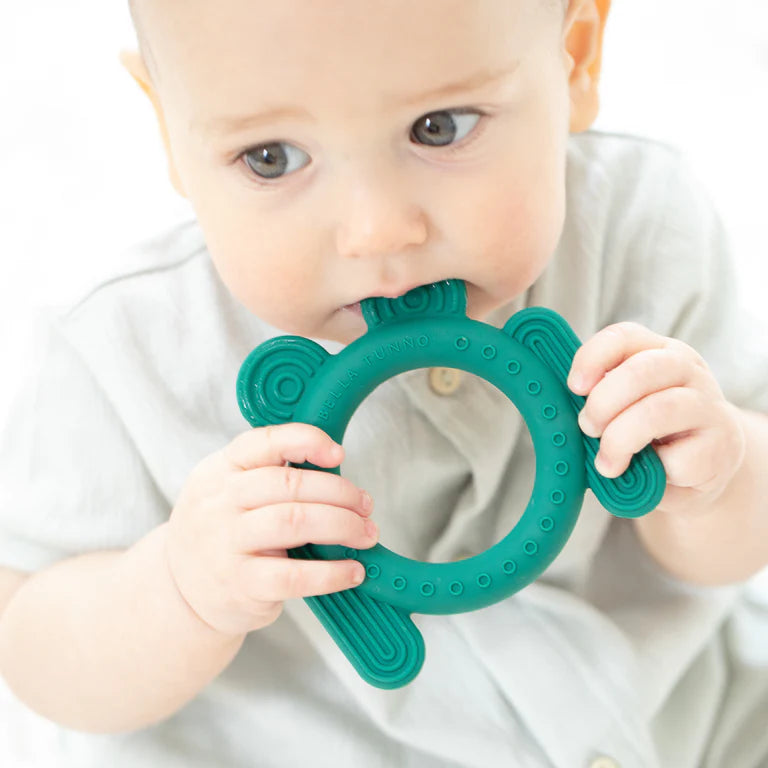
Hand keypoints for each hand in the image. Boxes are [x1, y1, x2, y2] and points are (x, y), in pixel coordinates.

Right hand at [165, 423, 377, 636]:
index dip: (306, 441)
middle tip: (365, 505)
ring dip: (343, 526)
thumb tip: (334, 466)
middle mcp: (219, 503)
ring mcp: (226, 544)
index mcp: (219, 470)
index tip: (338, 453)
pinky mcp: (240, 585)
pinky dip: (332, 573)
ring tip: (366, 534)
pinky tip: (352, 571)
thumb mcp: (227, 491)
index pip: (263, 442)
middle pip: (289, 483)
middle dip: (339, 491)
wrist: (179, 593)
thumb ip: (269, 474)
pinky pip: (295, 576)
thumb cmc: (221, 533)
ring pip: (295, 522)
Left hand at [567, 321, 745, 513]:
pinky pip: (678, 457)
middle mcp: (687, 370)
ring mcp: (708, 406)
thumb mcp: (620, 410)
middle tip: (587, 429)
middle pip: (640, 371)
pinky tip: (648, 477)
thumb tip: (559, 409)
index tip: (574, 387)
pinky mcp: (721, 446)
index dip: (592, 358)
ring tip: (607, 463)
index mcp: (657, 351)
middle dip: (602, 404)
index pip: (623, 337)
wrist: (699, 471)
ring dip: (619, 439)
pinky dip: (653, 471)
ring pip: (656, 411)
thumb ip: (597, 400)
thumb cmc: (647, 436)